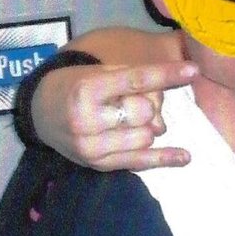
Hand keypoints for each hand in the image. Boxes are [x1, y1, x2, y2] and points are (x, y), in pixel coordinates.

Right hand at [32, 59, 199, 170]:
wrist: (41, 114)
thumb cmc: (74, 86)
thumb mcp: (95, 72)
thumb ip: (131, 77)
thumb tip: (170, 92)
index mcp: (86, 89)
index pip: (135, 80)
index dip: (166, 74)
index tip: (193, 70)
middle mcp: (87, 120)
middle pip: (144, 112)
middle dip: (148, 105)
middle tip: (132, 101)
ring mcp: (92, 146)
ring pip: (146, 136)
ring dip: (147, 126)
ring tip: (128, 120)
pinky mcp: (99, 165)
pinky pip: (140, 162)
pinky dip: (164, 159)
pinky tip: (184, 156)